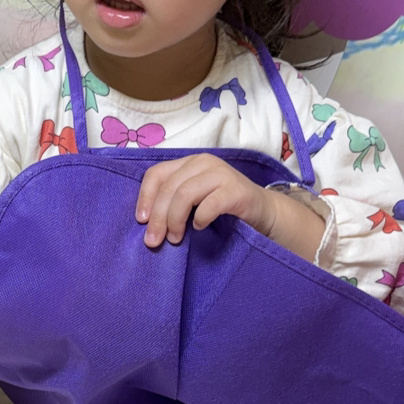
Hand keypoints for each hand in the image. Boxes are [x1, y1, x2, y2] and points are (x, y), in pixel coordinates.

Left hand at [135, 154, 274, 248]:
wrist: (263, 212)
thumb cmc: (223, 208)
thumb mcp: (194, 200)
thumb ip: (173, 202)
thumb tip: (146, 222)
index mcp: (189, 163)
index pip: (157, 174)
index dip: (145, 197)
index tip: (141, 221)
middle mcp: (204, 162)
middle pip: (169, 188)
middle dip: (158, 217)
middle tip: (154, 241)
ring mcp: (221, 174)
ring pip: (185, 194)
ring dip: (175, 220)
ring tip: (175, 238)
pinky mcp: (236, 190)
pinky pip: (209, 205)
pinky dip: (200, 219)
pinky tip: (199, 227)